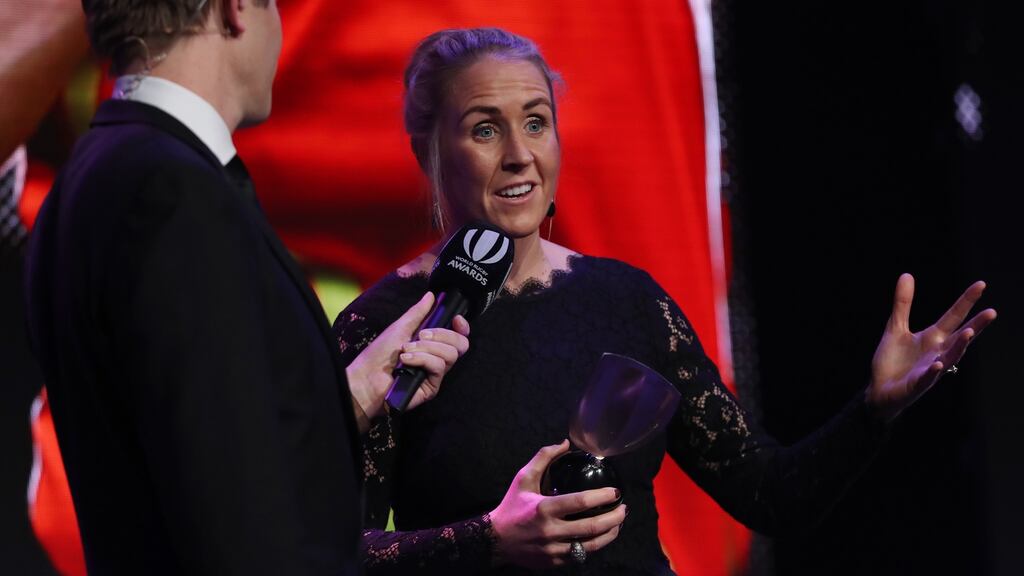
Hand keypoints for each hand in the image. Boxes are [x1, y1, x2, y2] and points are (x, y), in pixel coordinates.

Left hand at [346, 292, 469, 427]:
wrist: (365, 377)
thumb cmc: (379, 354)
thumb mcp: (400, 327)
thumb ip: (418, 312)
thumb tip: (431, 295)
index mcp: (433, 344)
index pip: (459, 336)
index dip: (462, 326)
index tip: (456, 319)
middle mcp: (437, 359)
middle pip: (461, 344)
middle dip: (441, 335)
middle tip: (421, 335)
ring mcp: (435, 374)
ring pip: (450, 355)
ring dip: (426, 348)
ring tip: (405, 350)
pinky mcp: (431, 387)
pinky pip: (438, 367)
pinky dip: (422, 359)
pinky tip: (406, 360)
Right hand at [489, 440, 626, 568]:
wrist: (496, 540)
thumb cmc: (512, 506)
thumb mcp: (523, 478)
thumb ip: (544, 458)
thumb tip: (565, 443)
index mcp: (544, 508)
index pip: (580, 502)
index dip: (602, 496)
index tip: (615, 491)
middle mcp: (550, 531)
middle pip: (591, 527)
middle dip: (614, 518)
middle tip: (623, 508)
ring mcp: (553, 550)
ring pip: (591, 546)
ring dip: (610, 534)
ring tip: (618, 523)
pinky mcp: (554, 562)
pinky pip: (580, 555)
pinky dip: (594, 545)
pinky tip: (601, 536)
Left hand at [867, 274, 996, 421]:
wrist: (879, 390)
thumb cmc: (892, 361)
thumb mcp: (895, 328)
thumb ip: (903, 304)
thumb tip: (907, 275)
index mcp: (933, 338)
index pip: (954, 316)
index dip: (966, 301)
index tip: (981, 284)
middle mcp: (938, 352)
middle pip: (960, 336)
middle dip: (976, 325)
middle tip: (992, 312)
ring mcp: (931, 369)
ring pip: (950, 357)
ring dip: (960, 346)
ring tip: (970, 332)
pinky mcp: (918, 384)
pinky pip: (928, 378)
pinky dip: (933, 371)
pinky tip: (937, 364)